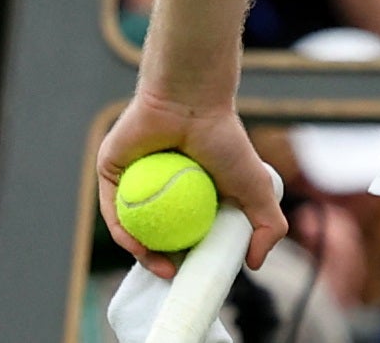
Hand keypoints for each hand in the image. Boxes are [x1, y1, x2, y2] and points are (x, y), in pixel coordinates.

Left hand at [98, 90, 288, 278]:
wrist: (191, 102)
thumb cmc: (225, 139)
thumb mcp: (257, 187)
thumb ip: (268, 224)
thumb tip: (254, 264)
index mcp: (190, 193)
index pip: (185, 233)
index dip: (189, 258)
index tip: (195, 275)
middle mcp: (160, 190)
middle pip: (157, 233)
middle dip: (164, 261)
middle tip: (175, 276)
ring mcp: (134, 183)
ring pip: (133, 226)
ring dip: (143, 253)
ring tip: (160, 267)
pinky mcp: (111, 175)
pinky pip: (113, 209)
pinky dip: (124, 231)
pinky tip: (137, 246)